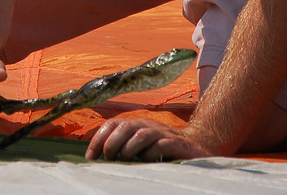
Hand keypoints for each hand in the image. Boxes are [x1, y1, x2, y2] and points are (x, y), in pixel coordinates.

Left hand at [85, 118, 210, 161]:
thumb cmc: (162, 149)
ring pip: (141, 135)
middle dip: (111, 144)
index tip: (90, 157)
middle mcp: (148, 125)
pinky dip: (150, 155)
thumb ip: (123, 147)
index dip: (98, 138)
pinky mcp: (177, 145)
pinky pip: (160, 146)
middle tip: (108, 159)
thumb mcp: (141, 146)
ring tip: (124, 160)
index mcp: (137, 124)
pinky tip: (146, 163)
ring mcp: (163, 134)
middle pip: (125, 127)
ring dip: (128, 149)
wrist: (196, 147)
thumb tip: (97, 158)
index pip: (113, 124)